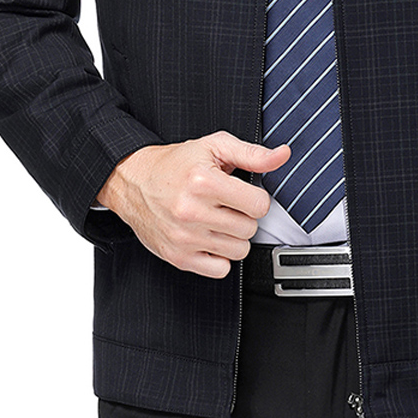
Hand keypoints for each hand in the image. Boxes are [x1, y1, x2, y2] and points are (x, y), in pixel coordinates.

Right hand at [96, 130, 290, 277]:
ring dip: (234, 237)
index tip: (243, 193)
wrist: (134, 181)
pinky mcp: (178, 257)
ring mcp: (184, 237)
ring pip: (239, 251)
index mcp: (204, 182)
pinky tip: (210, 237)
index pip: (259, 205)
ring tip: (218, 220)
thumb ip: (252, 154)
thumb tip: (282, 156)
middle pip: (250, 229)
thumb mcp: (214, 147)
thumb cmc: (176, 164)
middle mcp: (192, 211)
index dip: (256, 198)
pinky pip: (220, 270)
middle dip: (244, 216)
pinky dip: (220, 257)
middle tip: (228, 205)